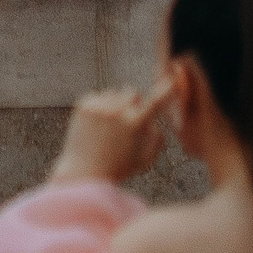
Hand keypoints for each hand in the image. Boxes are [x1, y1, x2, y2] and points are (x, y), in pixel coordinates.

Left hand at [48, 80, 171, 185]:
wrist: (82, 172)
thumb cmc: (117, 169)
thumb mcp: (144, 161)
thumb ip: (157, 140)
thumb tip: (157, 123)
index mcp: (134, 124)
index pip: (154, 102)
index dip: (165, 90)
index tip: (170, 81)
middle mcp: (117, 112)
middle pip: (132, 92)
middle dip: (133, 102)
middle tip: (127, 118)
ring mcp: (98, 107)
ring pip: (113, 93)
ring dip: (115, 103)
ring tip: (108, 126)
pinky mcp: (83, 106)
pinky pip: (97, 95)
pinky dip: (99, 105)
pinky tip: (96, 124)